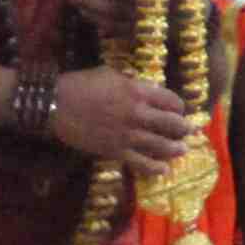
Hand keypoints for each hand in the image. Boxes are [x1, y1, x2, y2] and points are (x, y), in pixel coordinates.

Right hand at [46, 67, 193, 171]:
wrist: (56, 105)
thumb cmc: (80, 84)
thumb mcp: (110, 74)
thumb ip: (132, 83)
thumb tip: (145, 88)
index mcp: (138, 91)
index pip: (170, 100)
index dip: (179, 106)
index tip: (181, 110)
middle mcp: (138, 114)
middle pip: (171, 124)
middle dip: (183, 128)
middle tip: (189, 131)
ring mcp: (128, 135)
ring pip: (161, 145)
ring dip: (176, 148)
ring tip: (183, 150)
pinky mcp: (116, 151)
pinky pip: (141, 163)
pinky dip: (155, 167)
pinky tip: (164, 170)